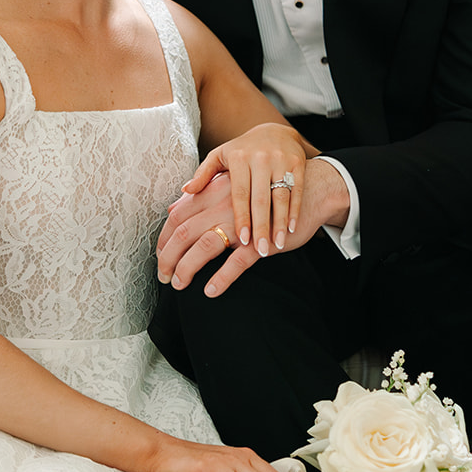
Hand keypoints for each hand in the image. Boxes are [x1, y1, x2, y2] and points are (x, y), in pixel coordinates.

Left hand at [156, 159, 349, 296]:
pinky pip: (239, 260)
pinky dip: (223, 276)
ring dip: (189, 267)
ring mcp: (244, 221)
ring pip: (207, 244)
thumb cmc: (268, 187)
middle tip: (163, 276)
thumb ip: (201, 193)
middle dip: (169, 256)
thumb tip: (173, 209)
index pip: (179, 215)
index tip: (158, 256)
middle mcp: (226, 201)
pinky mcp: (264, 239)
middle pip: (186, 230)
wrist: (313, 187)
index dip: (164, 238)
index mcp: (216, 188)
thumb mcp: (233, 182)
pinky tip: (211, 290)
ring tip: (180, 284)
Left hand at [183, 123, 307, 256]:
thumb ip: (203, 174)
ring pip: (281, 196)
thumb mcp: (220, 156)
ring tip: (277, 244)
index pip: (239, 193)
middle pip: (261, 198)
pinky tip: (292, 229)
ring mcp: (281, 160)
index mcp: (238, 158)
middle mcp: (260, 158)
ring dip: (280, 222)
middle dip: (261, 226)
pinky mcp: (298, 164)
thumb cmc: (243, 150)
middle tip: (261, 250)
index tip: (242, 239)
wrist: (276, 132)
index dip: (242, 217)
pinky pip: (297, 191)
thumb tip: (185, 191)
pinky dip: (295, 211)